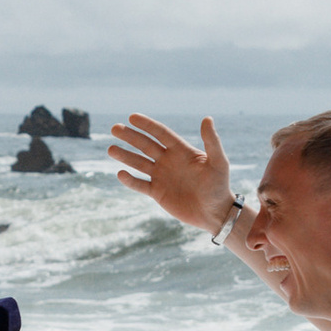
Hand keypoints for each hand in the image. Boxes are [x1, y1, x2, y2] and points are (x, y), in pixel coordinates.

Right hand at [108, 110, 233, 233]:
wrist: (215, 213)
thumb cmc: (219, 186)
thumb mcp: (218, 162)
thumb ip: (212, 142)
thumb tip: (207, 118)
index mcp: (181, 151)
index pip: (161, 134)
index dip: (147, 125)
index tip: (132, 117)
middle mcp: (168, 161)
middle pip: (145, 145)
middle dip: (130, 137)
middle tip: (114, 128)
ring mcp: (161, 176)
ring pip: (139, 163)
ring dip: (125, 156)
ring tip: (110, 149)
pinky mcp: (157, 193)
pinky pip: (140, 185)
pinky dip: (130, 180)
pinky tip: (120, 173)